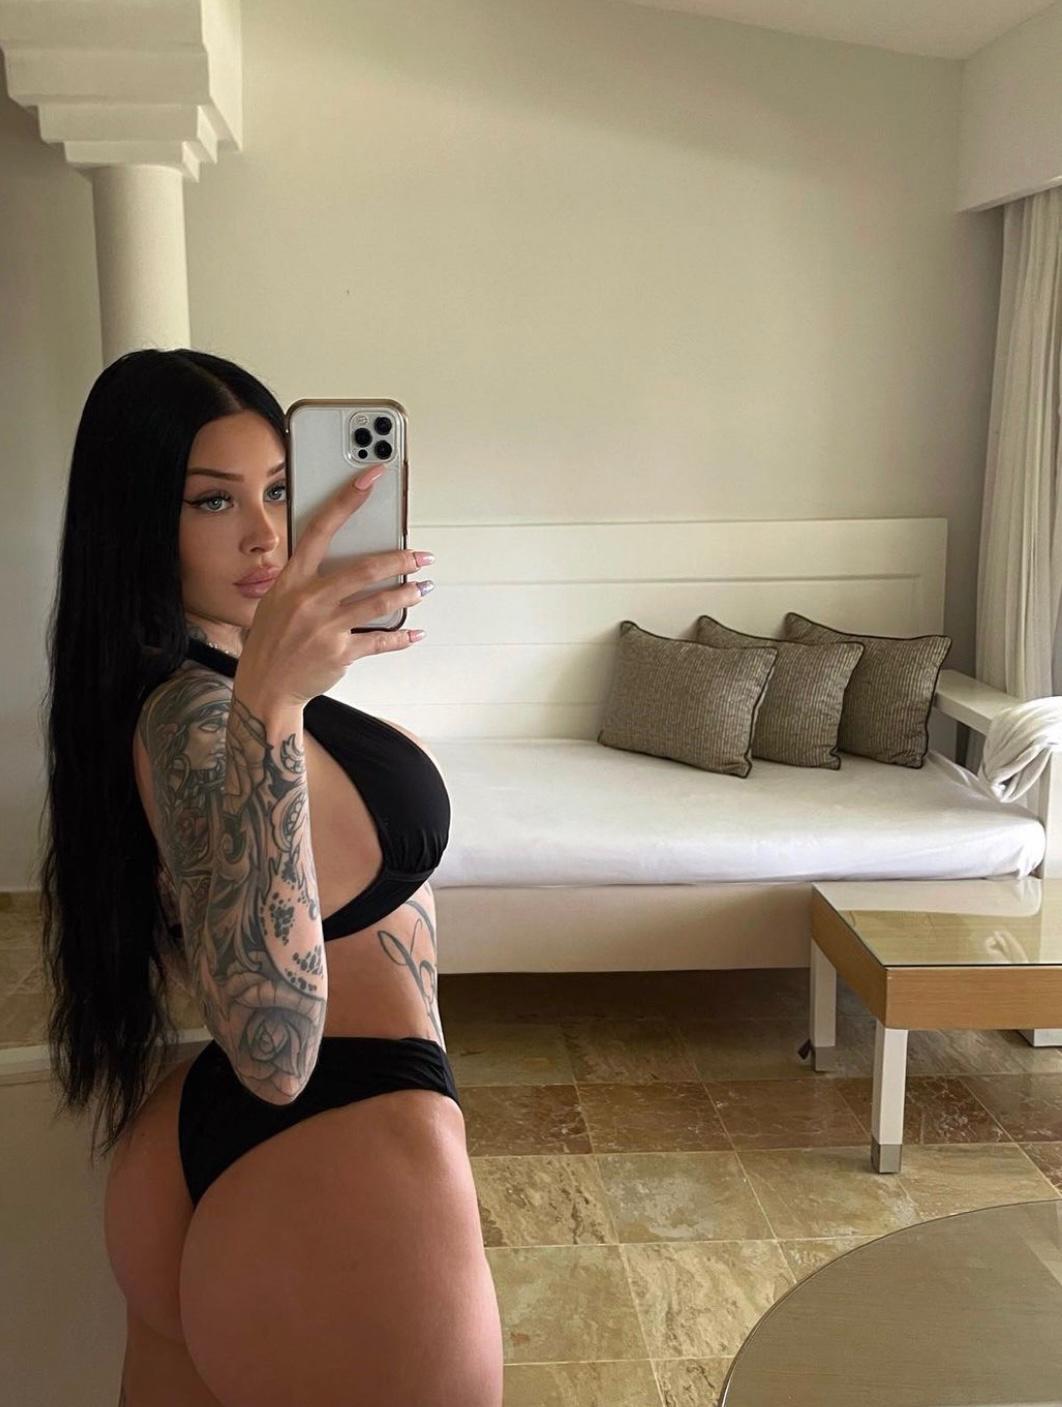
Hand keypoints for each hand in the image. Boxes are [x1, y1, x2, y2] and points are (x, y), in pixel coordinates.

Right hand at [235, 468, 432, 705]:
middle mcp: (309, 599)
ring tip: (424, 588)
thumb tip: (345, 562)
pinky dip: (401, 637)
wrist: (265, 687)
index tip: (370, 478)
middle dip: (400, 559)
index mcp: (292, 579)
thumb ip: (306, 579)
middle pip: (363, 569)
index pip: (321, 528)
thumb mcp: (278, 600)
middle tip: (421, 555)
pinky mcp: (339, 653)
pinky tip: (415, 632)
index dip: (347, 500)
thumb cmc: (273, 640)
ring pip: (378, 603)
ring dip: (408, 593)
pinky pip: (379, 641)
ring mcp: (325, 627)